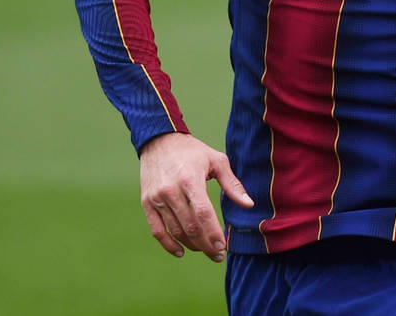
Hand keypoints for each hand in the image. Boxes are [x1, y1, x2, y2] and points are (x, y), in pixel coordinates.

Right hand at [138, 132, 254, 261]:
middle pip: (190, 227)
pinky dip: (168, 244)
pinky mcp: (147, 203)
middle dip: (206, 245)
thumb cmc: (192, 151)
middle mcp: (171, 191)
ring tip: (205, 251)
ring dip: (192, 246)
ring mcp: (157, 198)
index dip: (213, 233)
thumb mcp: (216, 160)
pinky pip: (157, 230)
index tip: (223, 247)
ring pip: (175, 231)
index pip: (203, 213)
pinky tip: (181, 252)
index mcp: (190, 179)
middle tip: (218, 254)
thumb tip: (249, 205)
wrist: (159, 141)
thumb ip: (232, 184)